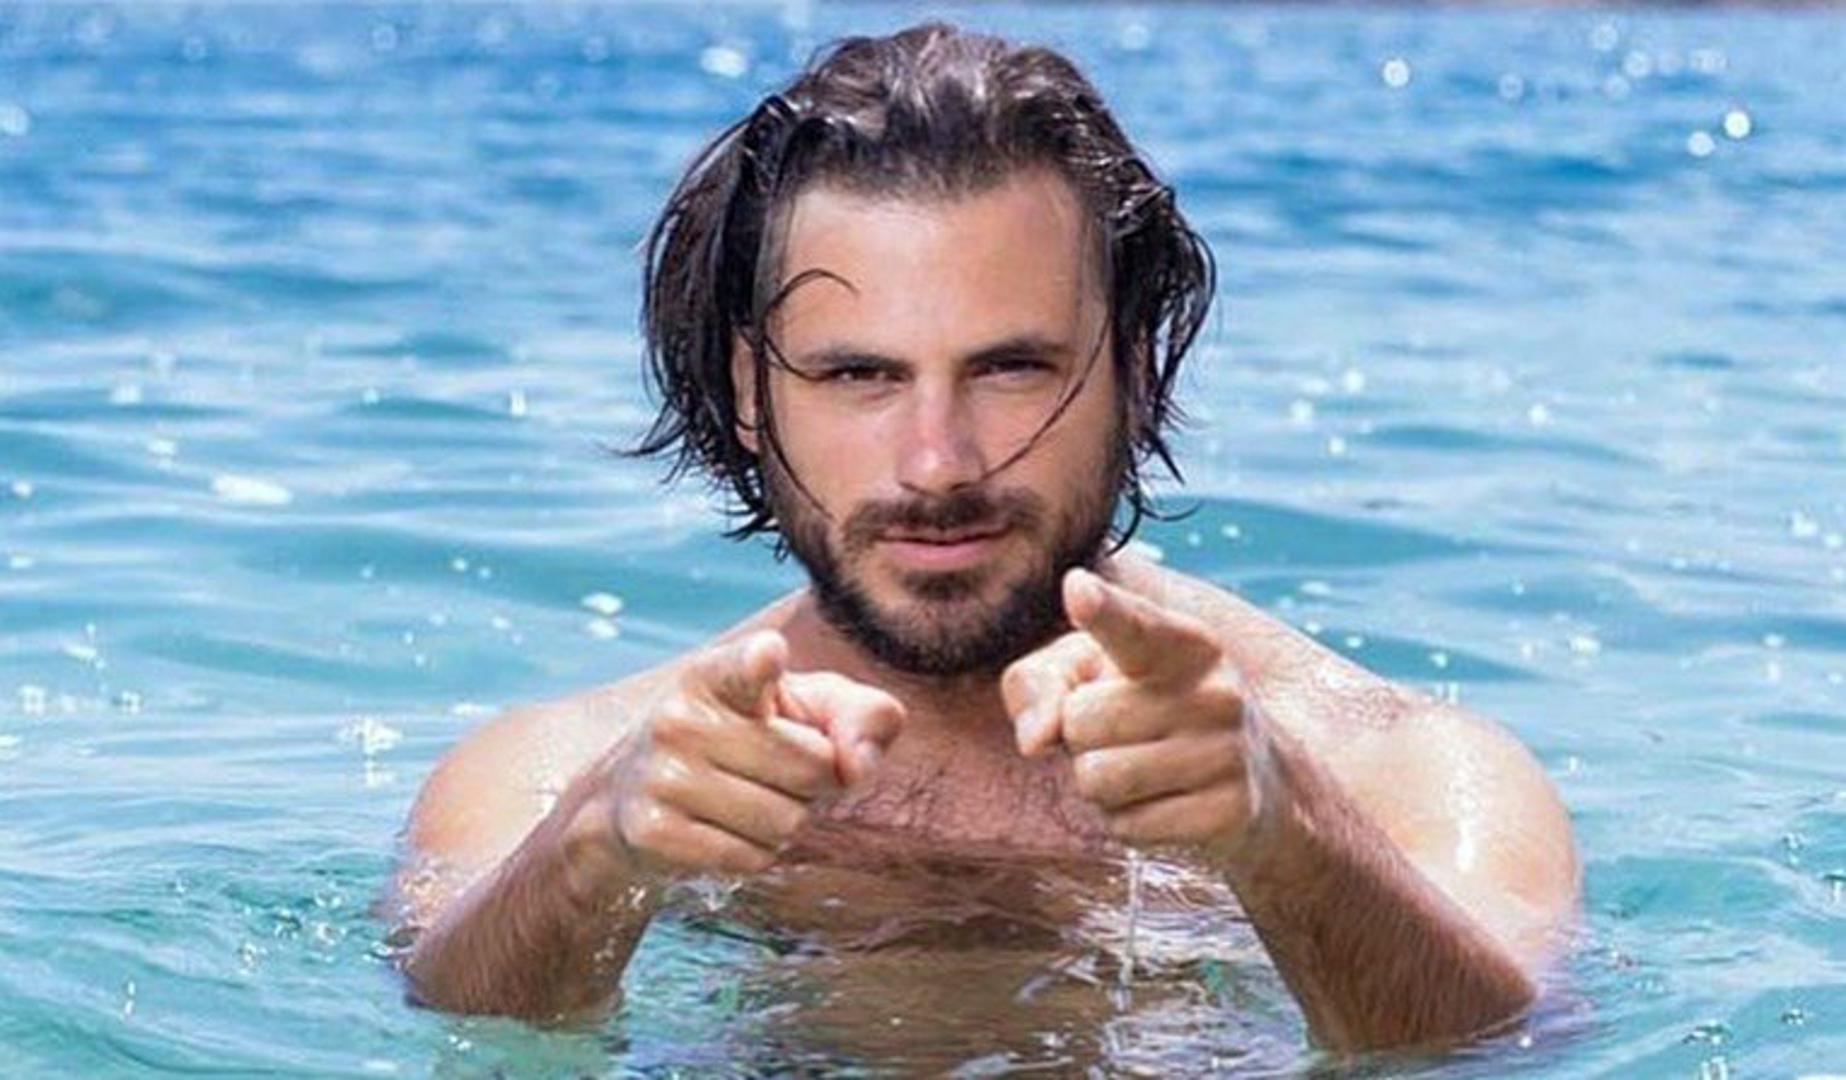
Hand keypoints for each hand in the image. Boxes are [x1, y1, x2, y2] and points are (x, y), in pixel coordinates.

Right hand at [604, 630, 903, 878]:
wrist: (635, 791)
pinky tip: (724, 828)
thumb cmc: (749, 738)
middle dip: (813, 781)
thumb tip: (858, 767)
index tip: (769, 655)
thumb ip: (861, 715)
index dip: (763, 660)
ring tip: (748, 799)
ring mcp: (660, 774)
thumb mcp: (806, 708)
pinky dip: (754, 853)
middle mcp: (679, 716)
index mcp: (716, 673)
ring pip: (784, 821)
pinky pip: (750, 858)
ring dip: (785, 822)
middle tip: (776, 772)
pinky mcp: (652, 830)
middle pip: (811, 766)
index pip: (747, 664)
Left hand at [1002, 569, 1276, 866]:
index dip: (1103, 611)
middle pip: (1081, 720)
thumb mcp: (1090, 673)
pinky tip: (1165, 801)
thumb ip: (1040, 683)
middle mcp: (1217, 691)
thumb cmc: (1144, 708)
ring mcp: (1229, 753)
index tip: (1078, 589)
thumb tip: (1034, 741)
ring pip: (1097, 778)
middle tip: (1121, 734)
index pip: (1134, 626)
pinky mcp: (1230, 812)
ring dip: (1098, 784)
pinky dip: (1127, 821)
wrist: (1256, 778)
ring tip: (1139, 767)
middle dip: (1079, 737)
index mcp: (1185, 642)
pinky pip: (1126, 826)